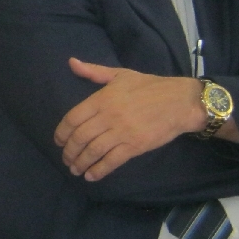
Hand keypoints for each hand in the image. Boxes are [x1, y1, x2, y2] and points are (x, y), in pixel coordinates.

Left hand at [54, 58, 204, 180]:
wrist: (180, 101)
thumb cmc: (149, 86)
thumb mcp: (119, 74)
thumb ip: (93, 72)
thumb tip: (71, 62)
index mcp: (102, 99)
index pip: (73, 118)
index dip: (62, 132)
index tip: (58, 141)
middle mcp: (108, 116)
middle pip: (80, 137)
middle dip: (69, 151)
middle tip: (66, 159)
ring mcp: (122, 132)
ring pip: (94, 151)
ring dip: (81, 162)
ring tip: (75, 170)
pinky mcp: (136, 146)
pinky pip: (112, 161)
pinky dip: (99, 170)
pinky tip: (91, 176)